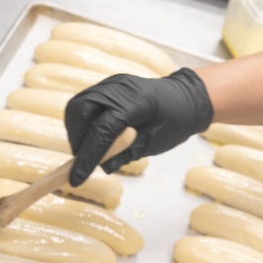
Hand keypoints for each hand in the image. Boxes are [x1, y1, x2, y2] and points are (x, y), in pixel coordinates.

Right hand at [64, 68, 212, 185]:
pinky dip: (83, 121)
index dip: (87, 156)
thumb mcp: (154, 143)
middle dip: (77, 138)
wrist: (186, 98)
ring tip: (88, 149)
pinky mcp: (109, 85)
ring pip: (79, 105)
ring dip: (77, 130)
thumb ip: (127, 153)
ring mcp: (112, 83)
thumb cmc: (175, 120)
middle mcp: (118, 88)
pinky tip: (92, 135)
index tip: (76, 179)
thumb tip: (103, 166)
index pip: (101, 130)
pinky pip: (86, 102)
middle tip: (84, 160)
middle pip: (81, 111)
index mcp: (135, 103)